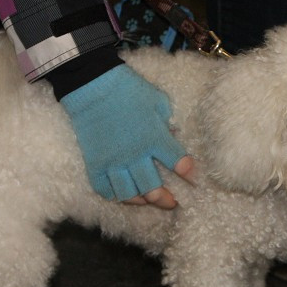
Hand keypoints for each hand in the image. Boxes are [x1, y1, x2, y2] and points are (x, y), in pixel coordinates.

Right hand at [59, 65, 192, 208]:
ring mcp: (113, 161)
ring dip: (141, 201)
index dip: (190, 175)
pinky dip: (114, 195)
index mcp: (154, 138)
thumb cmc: (129, 89)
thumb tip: (173, 134)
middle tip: (172, 202)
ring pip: (128, 194)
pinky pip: (104, 189)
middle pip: (153, 189)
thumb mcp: (158, 100)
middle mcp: (135, 155)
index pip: (179, 164)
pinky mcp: (95, 163)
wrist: (92, 84)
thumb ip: (168, 120)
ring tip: (147, 199)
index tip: (194, 180)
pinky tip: (122, 193)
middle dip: (166, 200)